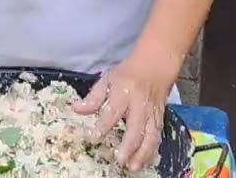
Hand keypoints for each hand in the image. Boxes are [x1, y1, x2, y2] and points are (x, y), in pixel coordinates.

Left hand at [73, 51, 176, 171]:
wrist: (154, 68)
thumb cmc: (127, 75)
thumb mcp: (107, 79)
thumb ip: (93, 97)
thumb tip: (76, 109)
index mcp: (124, 92)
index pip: (114, 109)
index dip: (104, 124)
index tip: (95, 136)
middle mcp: (140, 105)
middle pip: (136, 126)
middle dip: (129, 144)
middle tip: (119, 160)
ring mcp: (152, 114)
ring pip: (151, 136)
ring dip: (143, 153)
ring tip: (132, 167)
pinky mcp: (159, 120)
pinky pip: (157, 139)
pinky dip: (151, 153)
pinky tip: (144, 163)